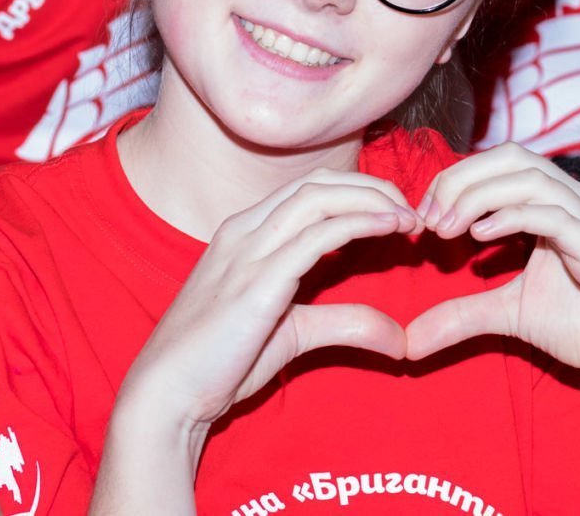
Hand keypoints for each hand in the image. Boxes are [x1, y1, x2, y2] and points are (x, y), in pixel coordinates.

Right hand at [118, 170, 417, 443]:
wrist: (167, 396)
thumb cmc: (220, 364)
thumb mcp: (295, 332)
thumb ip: (346, 323)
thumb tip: (401, 339)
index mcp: (244, 232)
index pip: (310, 188)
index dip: (359, 191)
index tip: (398, 212)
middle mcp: (243, 230)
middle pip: (319, 183)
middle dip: (373, 188)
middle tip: (413, 211)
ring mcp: (247, 251)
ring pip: (320, 198)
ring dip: (373, 200)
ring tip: (408, 218)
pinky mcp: (257, 279)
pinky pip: (317, 234)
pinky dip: (360, 222)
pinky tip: (389, 227)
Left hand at [407, 145, 579, 394]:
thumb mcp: (510, 315)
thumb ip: (463, 315)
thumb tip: (408, 339)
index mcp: (557, 204)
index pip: (502, 162)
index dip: (457, 178)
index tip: (423, 216)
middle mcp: (577, 202)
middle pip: (512, 158)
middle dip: (461, 180)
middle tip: (427, 218)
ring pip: (531, 179)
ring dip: (479, 196)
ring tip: (446, 228)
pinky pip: (556, 217)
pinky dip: (513, 217)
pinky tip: (480, 235)